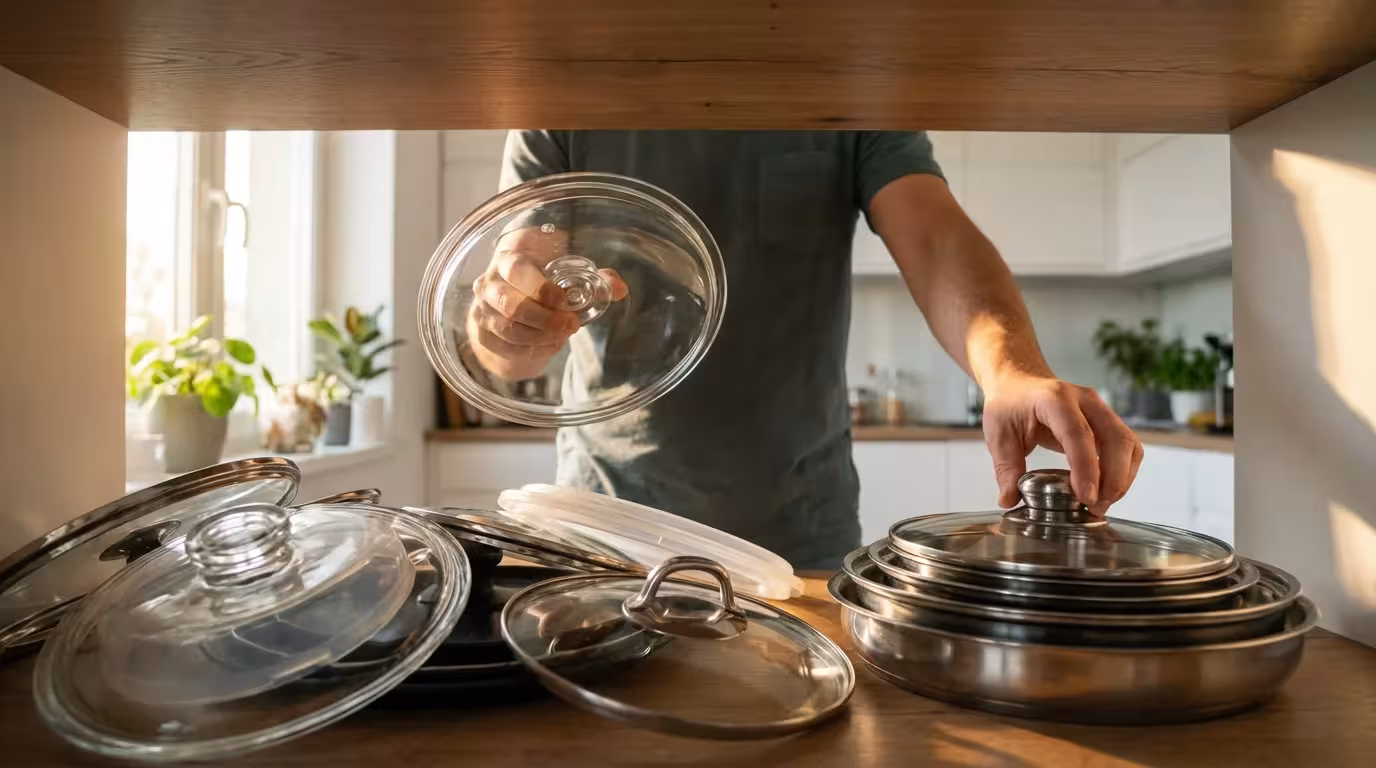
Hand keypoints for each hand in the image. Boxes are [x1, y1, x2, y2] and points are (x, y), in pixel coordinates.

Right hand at [466, 226, 626, 380]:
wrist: (506, 303)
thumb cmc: (539, 283)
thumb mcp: (564, 275)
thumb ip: (594, 279)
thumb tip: (619, 288)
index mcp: (508, 258)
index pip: (516, 269)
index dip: (540, 287)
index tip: (564, 300)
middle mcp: (489, 282)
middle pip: (512, 305)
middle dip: (545, 320)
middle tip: (572, 326)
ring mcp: (482, 309)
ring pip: (509, 329)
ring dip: (540, 336)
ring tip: (562, 336)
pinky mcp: (482, 333)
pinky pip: (507, 347)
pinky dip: (531, 349)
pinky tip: (548, 344)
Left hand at [981, 373, 1142, 516]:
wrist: (1019, 381)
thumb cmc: (1010, 403)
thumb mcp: (998, 435)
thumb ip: (1005, 469)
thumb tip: (1009, 501)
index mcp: (1054, 399)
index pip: (1078, 434)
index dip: (1086, 468)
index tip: (1086, 497)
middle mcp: (1085, 400)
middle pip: (1115, 438)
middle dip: (1113, 478)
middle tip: (1095, 507)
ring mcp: (1100, 409)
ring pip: (1128, 443)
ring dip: (1122, 477)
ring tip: (1101, 503)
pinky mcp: (1107, 421)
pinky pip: (1127, 446)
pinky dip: (1123, 471)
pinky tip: (1106, 489)